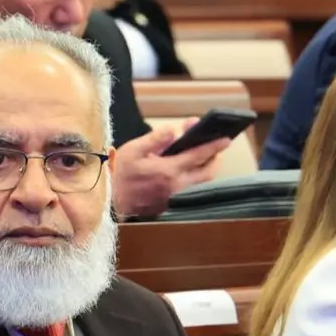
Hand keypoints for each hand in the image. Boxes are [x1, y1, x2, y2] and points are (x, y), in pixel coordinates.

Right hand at [111, 120, 229, 217]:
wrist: (109, 200)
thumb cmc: (119, 172)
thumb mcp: (134, 150)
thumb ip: (156, 139)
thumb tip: (173, 130)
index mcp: (168, 170)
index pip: (198, 155)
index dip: (214, 146)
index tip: (226, 138)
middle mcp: (176, 186)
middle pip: (207, 172)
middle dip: (215, 159)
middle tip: (215, 147)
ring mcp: (175, 197)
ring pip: (200, 183)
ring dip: (205, 168)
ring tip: (203, 156)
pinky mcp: (171, 204)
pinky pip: (189, 189)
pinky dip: (193, 177)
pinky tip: (187, 168)